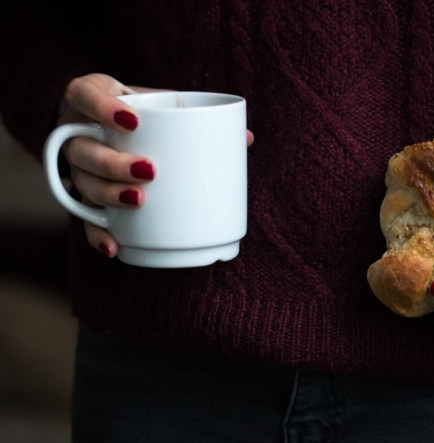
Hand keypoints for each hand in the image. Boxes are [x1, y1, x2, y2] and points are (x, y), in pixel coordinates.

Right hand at [58, 73, 254, 256]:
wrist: (113, 126)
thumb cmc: (145, 114)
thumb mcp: (163, 106)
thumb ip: (197, 116)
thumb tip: (246, 138)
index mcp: (92, 98)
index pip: (82, 93)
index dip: (101, 106)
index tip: (134, 120)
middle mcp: (76, 132)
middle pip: (82, 150)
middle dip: (112, 163)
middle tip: (150, 171)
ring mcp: (75, 166)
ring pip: (81, 183)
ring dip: (108, 195)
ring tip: (140, 201)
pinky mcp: (80, 194)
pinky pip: (83, 218)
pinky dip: (98, 234)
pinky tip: (115, 246)